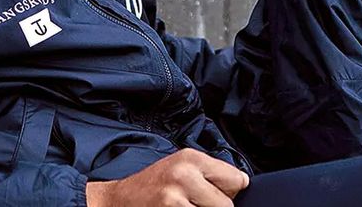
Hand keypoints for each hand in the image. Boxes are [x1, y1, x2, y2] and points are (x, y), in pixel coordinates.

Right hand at [85, 148, 249, 206]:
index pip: (238, 180)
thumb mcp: (182, 168)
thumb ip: (211, 174)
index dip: (229, 192)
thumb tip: (243, 185)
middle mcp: (184, 175)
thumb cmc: (153, 186)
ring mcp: (174, 199)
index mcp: (191, 158)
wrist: (118, 201)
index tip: (214, 194)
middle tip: (193, 203)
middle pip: (227, 205)